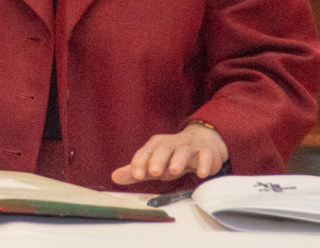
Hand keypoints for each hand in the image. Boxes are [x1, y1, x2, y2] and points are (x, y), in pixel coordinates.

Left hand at [110, 122, 228, 185]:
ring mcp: (189, 146)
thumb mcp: (153, 164)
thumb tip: (114, 177)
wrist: (202, 144)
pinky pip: (205, 155)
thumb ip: (135, 171)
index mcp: (156, 145)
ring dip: (178, 159)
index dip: (140, 163)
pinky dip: (203, 163)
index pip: (145, 152)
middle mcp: (171, 143)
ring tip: (174, 170)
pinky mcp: (205, 151)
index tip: (136, 175)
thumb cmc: (173, 157)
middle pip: (163, 148)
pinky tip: (200, 173)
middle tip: (154, 172)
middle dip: (158, 159)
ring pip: (183, 150)